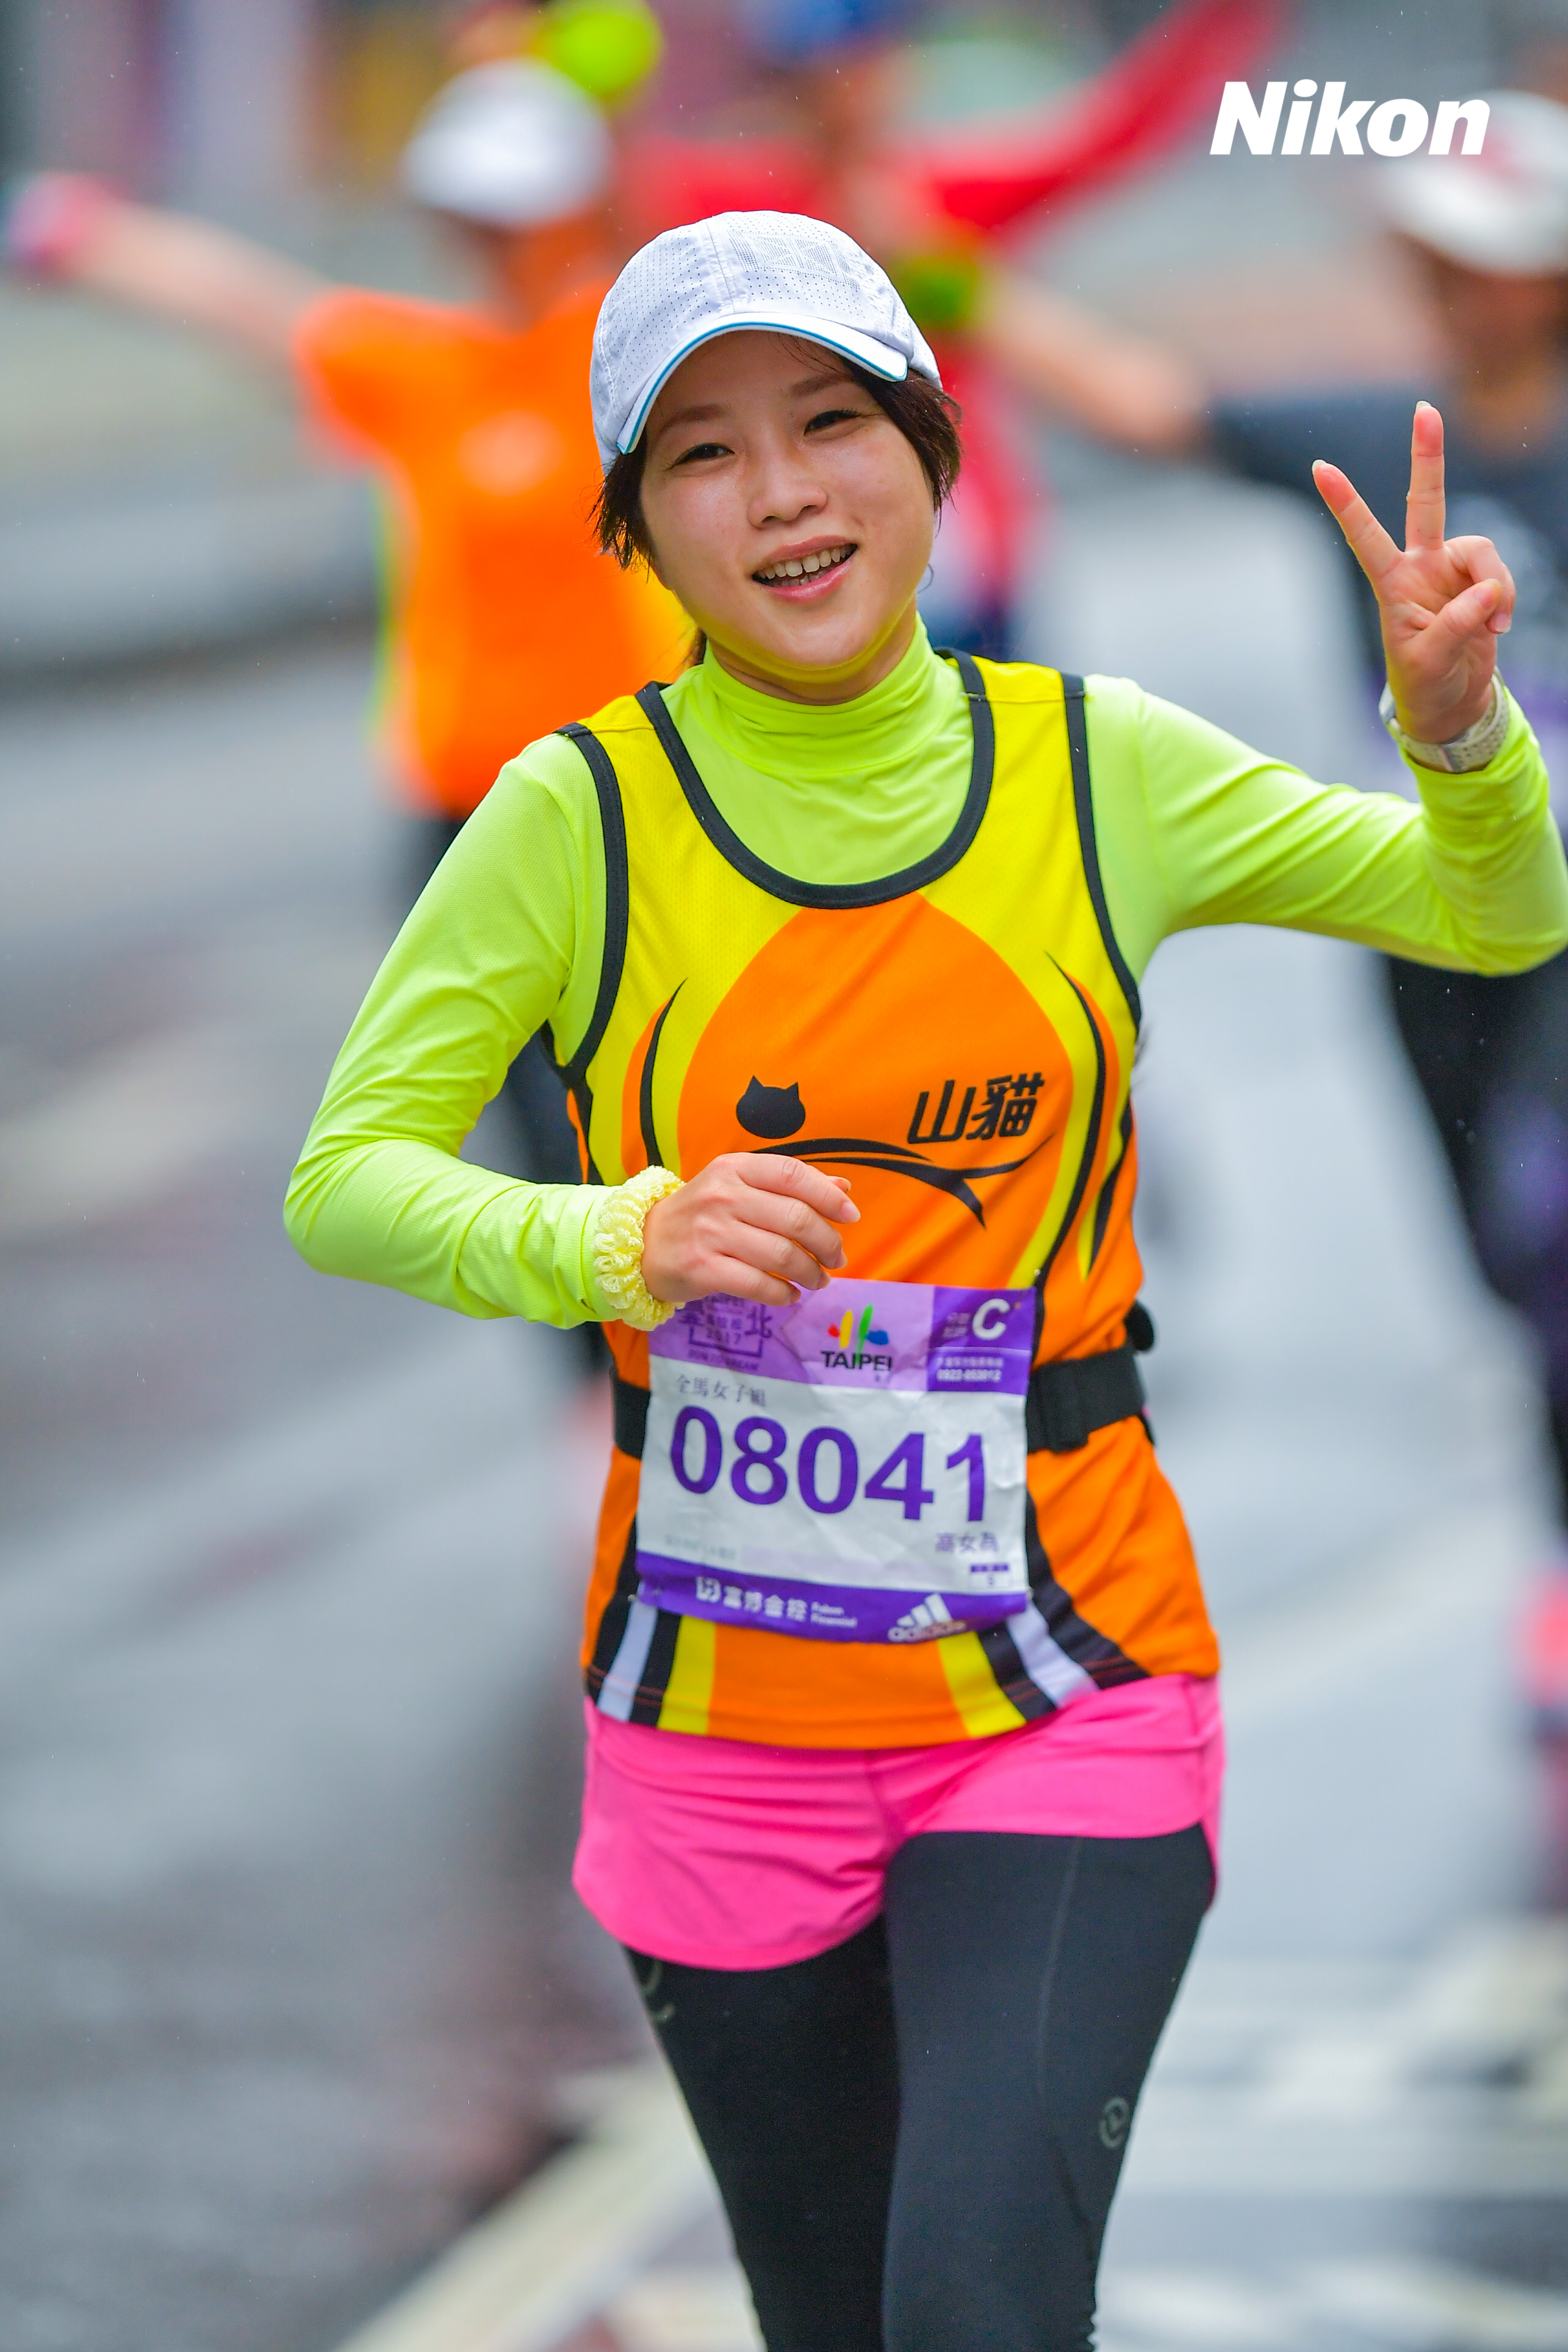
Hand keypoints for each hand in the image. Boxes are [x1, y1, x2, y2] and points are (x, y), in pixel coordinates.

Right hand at [642, 1155, 859, 1307]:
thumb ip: (789, 1186)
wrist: (641, 1243)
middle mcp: (722, 1197)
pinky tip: (791, 1294)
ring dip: (811, 1273)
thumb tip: (843, 1190)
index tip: (851, 1216)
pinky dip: (784, 1294)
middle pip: (796, 1218)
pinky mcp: (703, 1269)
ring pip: (782, 1255)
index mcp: (734, 1168)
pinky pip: (759, 1285)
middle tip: (837, 1258)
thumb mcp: (739, 1187)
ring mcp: (710, 1233)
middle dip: (827, 1243)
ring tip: (819, 1280)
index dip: (828, 1196)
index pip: (793, 1174)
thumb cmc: (702, 1214)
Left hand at [1313, 402, 1512, 746]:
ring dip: (1495, 585)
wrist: (1451, 702)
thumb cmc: (1425, 683)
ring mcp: (1452, 570)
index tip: (1319, 466)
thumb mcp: (1431, 661)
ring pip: (1482, 550)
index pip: (1364, 536)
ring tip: (1494, 625)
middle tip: (1425, 409)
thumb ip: (1458, 625)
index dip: (1346, 502)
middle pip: (1425, 502)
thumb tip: (1488, 592)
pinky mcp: (1480, 583)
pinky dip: (1505, 601)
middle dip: (1427, 456)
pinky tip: (1498, 629)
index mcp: (1392, 583)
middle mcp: (1421, 567)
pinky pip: (1501, 577)